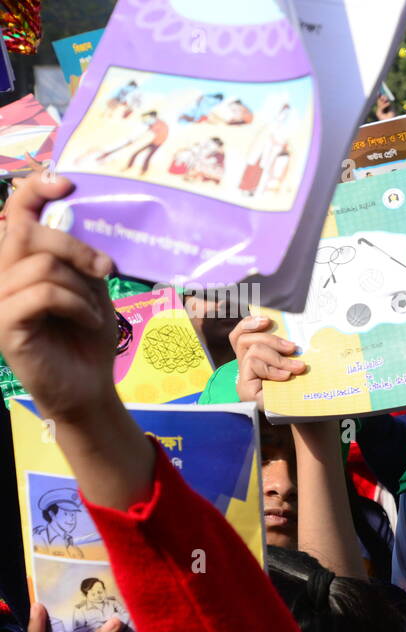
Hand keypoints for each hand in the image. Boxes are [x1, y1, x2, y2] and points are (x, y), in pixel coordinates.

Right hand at [0, 176, 118, 423]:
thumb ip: (78, 254)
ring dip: (81, 286)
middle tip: (106, 269)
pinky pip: (43, 295)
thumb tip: (76, 215)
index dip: (34, 190)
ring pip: (40, 265)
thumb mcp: (90, 285)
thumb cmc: (87, 335)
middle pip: (27, 233)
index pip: (14, 213)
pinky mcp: (4, 324)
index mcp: (19, 261)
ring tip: (94, 310)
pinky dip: (76, 305)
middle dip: (75, 246)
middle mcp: (0, 275)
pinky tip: (89, 321)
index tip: (67, 184)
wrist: (88, 385)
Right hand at [228, 314, 304, 407]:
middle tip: (293, 348)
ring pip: (252, 349)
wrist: (309, 418)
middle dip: (271, 339)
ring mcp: (243, 380)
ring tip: (297, 367)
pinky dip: (272, 368)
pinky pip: (252, 364)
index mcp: (254, 359)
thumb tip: (289, 326)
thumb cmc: (304, 388)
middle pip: (245, 339)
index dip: (249, 323)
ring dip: (277, 356)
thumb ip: (285, 348)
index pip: (240, 335)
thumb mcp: (293, 362)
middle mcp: (244, 369)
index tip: (267, 320)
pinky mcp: (244, 389)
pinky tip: (286, 377)